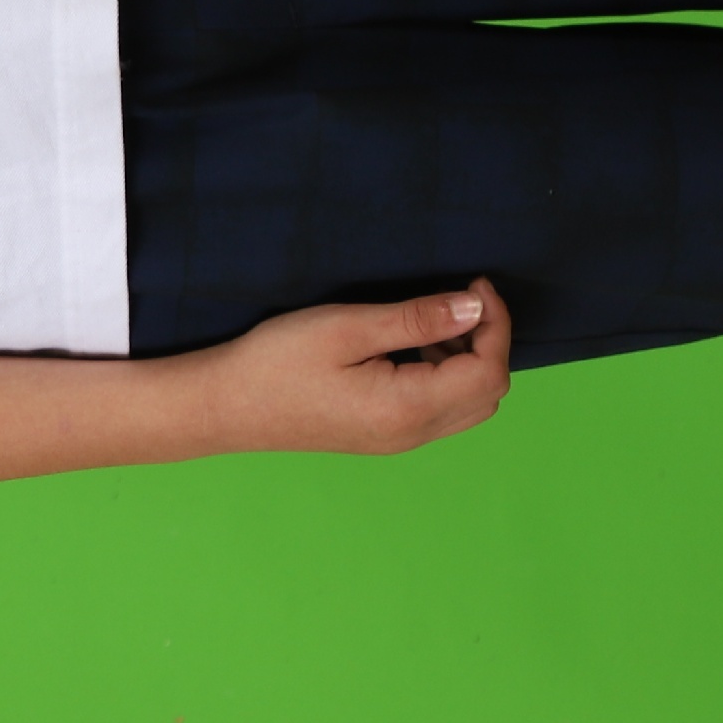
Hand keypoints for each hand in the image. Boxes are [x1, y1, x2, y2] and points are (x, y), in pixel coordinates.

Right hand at [202, 280, 514, 455]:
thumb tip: (474, 307)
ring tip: (434, 319)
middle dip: (489, 341)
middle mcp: (413, 434)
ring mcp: (399, 440)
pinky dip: (447, 374)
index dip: (496, 323)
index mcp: (408, 408)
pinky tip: (412, 345)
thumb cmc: (276, 361)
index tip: (475, 282)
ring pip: (470, 404)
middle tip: (462, 298)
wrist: (226, 406)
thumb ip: (416, 318)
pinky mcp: (384, 436)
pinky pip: (442, 409)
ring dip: (469, 359)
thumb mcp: (346, 327)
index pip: (489, 371)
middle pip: (489, 393)